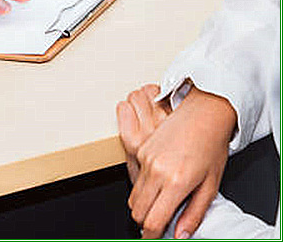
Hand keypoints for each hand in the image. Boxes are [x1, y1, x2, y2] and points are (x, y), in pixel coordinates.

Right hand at [126, 85, 236, 239]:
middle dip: (145, 222)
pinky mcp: (141, 149)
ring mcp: (146, 158)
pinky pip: (135, 177)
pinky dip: (142, 187)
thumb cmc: (211, 146)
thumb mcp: (210, 186)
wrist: (203, 114)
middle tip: (159, 222)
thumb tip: (180, 234)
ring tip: (160, 204)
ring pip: (133, 195)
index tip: (155, 238)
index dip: (152, 235)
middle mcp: (156, 170)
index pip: (152, 221)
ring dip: (142, 205)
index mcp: (175, 182)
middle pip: (137, 210)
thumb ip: (194, 214)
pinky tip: (158, 183)